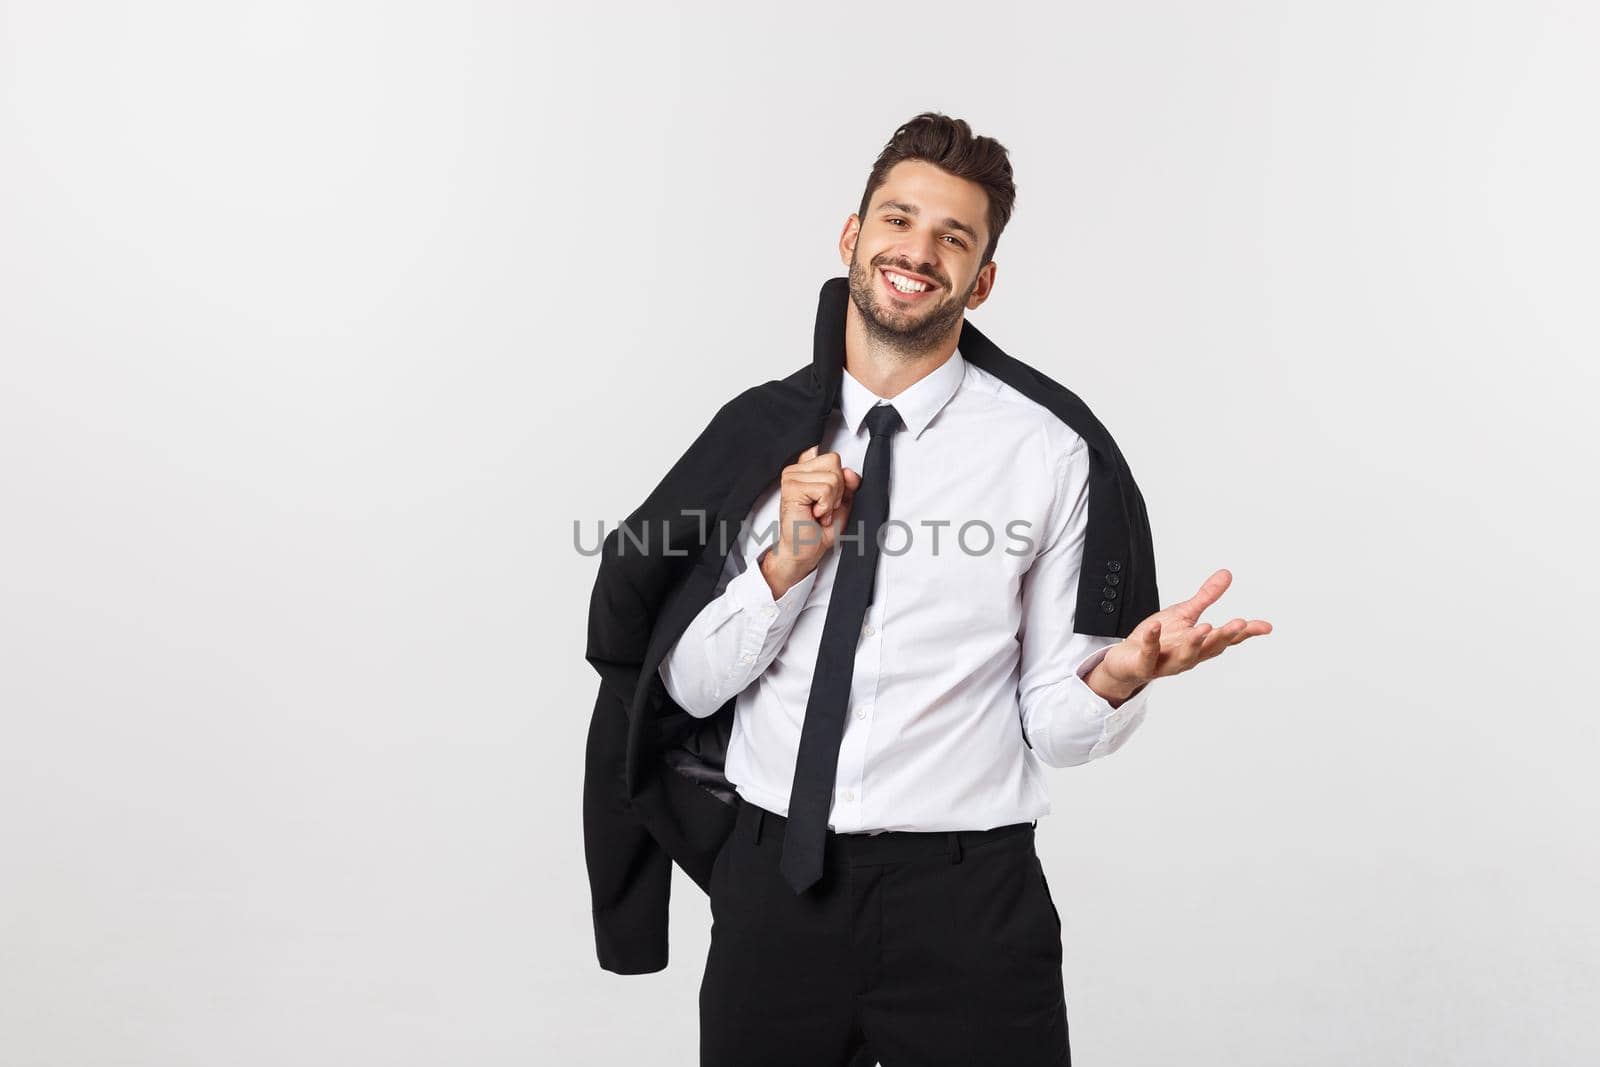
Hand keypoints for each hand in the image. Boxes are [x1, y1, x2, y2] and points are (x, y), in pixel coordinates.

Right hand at [760, 445, 861, 597]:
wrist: (805, 551)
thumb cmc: (818, 531)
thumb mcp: (842, 503)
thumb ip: (848, 485)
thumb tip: (850, 472)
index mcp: (806, 470)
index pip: (833, 457)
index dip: (840, 478)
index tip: (830, 498)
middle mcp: (796, 471)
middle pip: (834, 462)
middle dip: (837, 490)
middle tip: (823, 507)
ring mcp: (791, 477)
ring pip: (832, 477)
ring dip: (830, 501)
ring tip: (819, 512)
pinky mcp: (791, 488)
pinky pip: (825, 489)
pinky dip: (825, 506)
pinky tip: (814, 513)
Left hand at [1086, 568, 1272, 701]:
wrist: (1126, 662)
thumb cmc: (1159, 639)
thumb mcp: (1184, 613)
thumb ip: (1206, 597)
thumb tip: (1226, 575)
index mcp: (1200, 643)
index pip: (1226, 638)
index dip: (1245, 632)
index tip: (1265, 626)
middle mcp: (1188, 655)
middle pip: (1210, 648)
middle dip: (1224, 636)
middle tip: (1239, 624)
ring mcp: (1167, 662)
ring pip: (1185, 657)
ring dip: (1195, 643)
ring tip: (1203, 628)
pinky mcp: (1144, 665)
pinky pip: (1149, 654)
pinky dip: (1152, 641)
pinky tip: (1155, 627)